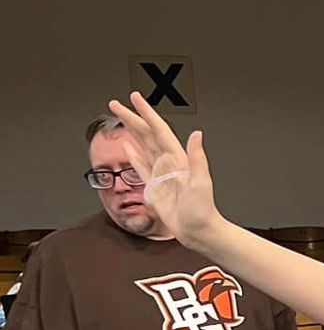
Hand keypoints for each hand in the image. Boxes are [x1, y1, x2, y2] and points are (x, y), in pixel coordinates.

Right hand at [106, 93, 219, 245]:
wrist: (198, 231)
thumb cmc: (202, 210)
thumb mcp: (201, 182)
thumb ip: (197, 158)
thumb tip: (197, 134)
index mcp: (178, 159)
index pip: (159, 130)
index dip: (146, 113)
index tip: (135, 98)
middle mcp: (168, 163)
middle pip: (146, 134)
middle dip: (131, 117)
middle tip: (116, 103)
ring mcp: (161, 173)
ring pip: (142, 146)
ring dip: (131, 131)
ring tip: (120, 117)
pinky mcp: (155, 186)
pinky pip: (141, 166)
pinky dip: (133, 154)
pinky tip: (127, 146)